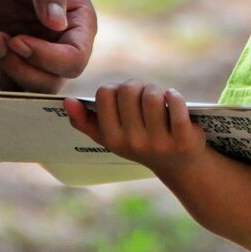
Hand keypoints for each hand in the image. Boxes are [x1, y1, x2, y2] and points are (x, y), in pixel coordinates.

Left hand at [0, 0, 95, 92]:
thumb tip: (58, 25)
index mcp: (79, 26)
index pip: (73, 61)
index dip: (46, 58)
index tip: (17, 39)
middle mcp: (59, 48)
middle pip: (47, 85)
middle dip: (17, 67)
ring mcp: (30, 57)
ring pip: (16, 88)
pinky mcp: (3, 59)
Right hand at [65, 80, 207, 171]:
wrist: (181, 166)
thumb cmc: (142, 142)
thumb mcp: (112, 137)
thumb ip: (86, 121)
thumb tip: (67, 102)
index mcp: (112, 138)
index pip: (105, 94)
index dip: (116, 88)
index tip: (126, 97)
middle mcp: (133, 142)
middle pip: (129, 90)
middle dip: (139, 86)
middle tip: (146, 95)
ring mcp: (159, 142)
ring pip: (152, 95)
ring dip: (158, 89)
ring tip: (162, 97)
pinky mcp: (183, 139)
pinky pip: (176, 105)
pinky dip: (175, 95)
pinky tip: (173, 96)